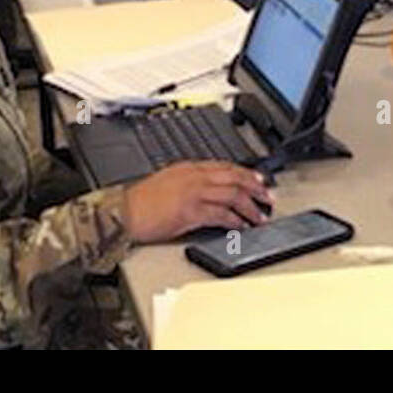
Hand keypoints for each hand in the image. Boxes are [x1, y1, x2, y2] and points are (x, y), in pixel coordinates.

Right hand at [124, 161, 272, 243]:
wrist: (123, 212)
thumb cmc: (141, 201)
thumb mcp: (169, 181)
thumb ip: (191, 181)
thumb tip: (211, 190)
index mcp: (190, 168)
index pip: (226, 166)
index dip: (247, 173)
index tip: (260, 180)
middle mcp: (194, 177)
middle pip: (234, 177)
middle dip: (255, 188)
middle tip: (269, 197)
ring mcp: (193, 193)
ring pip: (232, 195)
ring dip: (249, 207)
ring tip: (259, 217)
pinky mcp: (190, 212)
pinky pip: (220, 215)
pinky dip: (234, 221)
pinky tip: (240, 226)